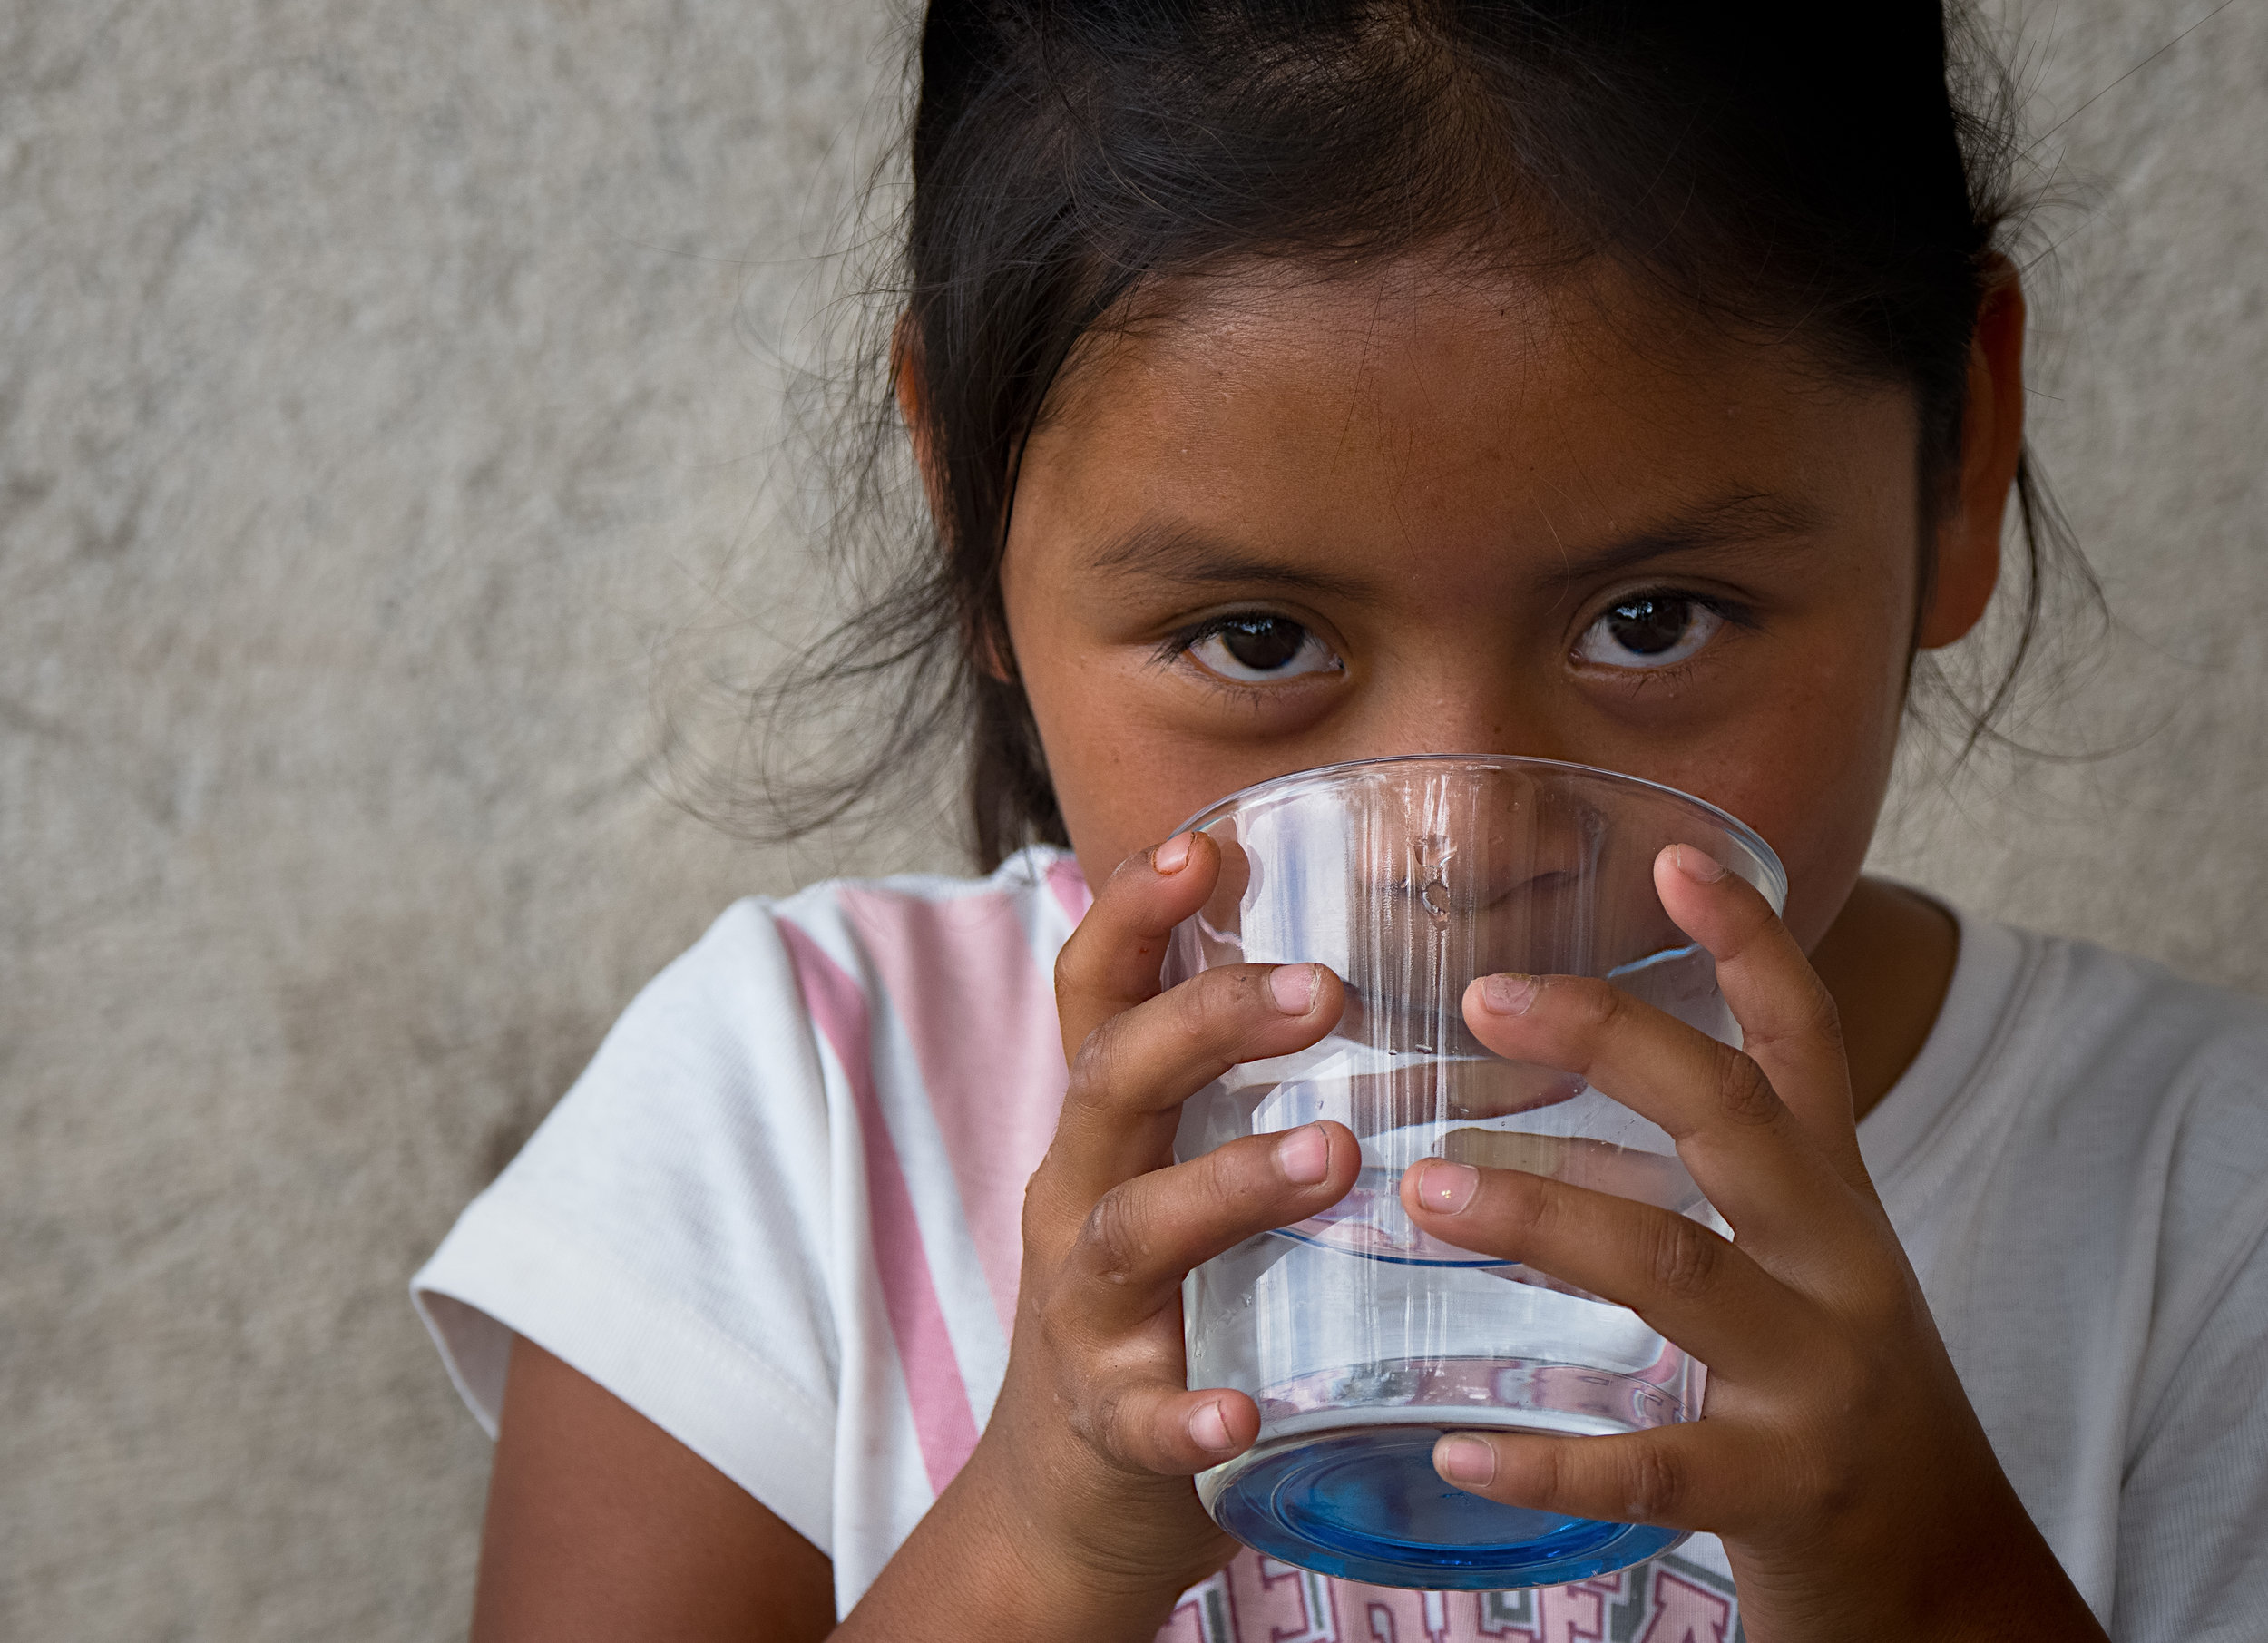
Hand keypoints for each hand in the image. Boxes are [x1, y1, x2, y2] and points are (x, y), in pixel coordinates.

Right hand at [844, 831, 1358, 1641]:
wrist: (1068, 1500)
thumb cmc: (1162, 1308)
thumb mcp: (1177, 1174)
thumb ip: (1240, 1088)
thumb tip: (1386, 967)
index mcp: (1107, 1130)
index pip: (1099, 996)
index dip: (1133, 912)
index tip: (1206, 846)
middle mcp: (1081, 1198)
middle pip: (1114, 1081)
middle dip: (1208, 1020)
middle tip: (1326, 988)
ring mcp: (1085, 1313)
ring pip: (1134, 1229)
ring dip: (1228, 1185)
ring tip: (1333, 1155)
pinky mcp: (1111, 1424)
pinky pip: (1142, 1415)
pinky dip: (1186, 1411)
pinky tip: (1243, 1414)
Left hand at [1397, 846, 2105, 1642]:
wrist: (1947, 1578)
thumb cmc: (1836, 1399)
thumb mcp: (1798, 1264)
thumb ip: (1701, 1182)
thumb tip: (1547, 1101)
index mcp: (1834, 1200)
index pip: (1804, 1043)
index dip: (1751, 941)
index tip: (1680, 852)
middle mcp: (1841, 1267)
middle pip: (1734, 1119)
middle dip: (1614, 1043)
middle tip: (1483, 996)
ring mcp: (1819, 1378)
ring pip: (1679, 1268)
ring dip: (1543, 1220)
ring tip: (1426, 1191)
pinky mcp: (1783, 1492)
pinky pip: (1657, 1467)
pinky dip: (1555, 1457)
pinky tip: (1463, 1448)